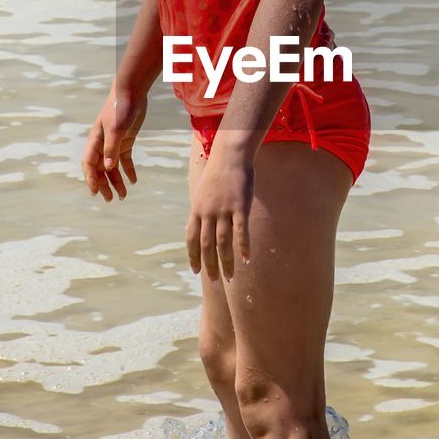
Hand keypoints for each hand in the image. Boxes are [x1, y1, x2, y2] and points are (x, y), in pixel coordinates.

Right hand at [82, 89, 146, 201]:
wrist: (132, 92)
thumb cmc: (120, 108)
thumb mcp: (116, 129)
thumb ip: (111, 148)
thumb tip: (107, 168)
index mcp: (95, 141)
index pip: (89, 164)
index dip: (91, 179)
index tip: (95, 192)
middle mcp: (102, 144)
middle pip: (100, 169)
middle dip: (104, 185)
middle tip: (109, 200)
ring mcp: (114, 142)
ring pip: (112, 167)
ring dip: (116, 181)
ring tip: (123, 196)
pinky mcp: (126, 140)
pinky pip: (125, 159)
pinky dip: (128, 170)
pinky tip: (134, 181)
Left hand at [186, 147, 252, 280]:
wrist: (230, 156)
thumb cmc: (217, 174)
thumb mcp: (203, 193)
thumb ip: (201, 211)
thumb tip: (201, 227)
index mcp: (196, 210)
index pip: (191, 239)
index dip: (193, 257)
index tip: (197, 271)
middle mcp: (207, 213)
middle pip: (206, 245)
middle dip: (210, 266)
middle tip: (215, 282)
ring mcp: (223, 210)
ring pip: (223, 242)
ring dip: (226, 262)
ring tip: (230, 278)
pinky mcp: (239, 206)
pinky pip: (241, 231)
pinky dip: (243, 247)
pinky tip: (246, 259)